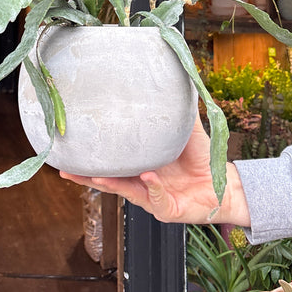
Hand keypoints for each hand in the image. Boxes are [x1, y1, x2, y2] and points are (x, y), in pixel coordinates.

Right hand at [60, 117, 250, 225]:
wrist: (224, 185)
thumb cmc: (202, 159)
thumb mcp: (187, 131)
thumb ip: (177, 112)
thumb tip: (173, 81)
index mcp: (140, 164)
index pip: (112, 161)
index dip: (94, 157)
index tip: (75, 145)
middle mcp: (141, 182)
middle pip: (108, 181)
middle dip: (87, 177)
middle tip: (67, 169)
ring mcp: (152, 198)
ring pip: (126, 193)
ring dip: (111, 185)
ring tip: (97, 177)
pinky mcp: (167, 210)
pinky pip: (157, 200)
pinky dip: (153, 189)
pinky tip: (149, 177)